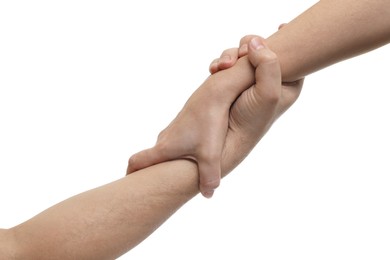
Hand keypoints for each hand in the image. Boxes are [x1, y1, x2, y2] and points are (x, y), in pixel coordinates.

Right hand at [127, 68, 232, 198]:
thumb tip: (208, 195)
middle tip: (152, 185)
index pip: (138, 161)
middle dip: (149, 171)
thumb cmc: (209, 122)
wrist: (214, 93)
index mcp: (165, 147)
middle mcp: (165, 138)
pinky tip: (191, 155)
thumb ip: (209, 177)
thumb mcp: (211, 154)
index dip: (131, 173)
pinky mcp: (184, 123)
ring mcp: (174, 129)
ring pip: (163, 148)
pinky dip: (176, 151)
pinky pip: (175, 141)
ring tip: (172, 174)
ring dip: (164, 161)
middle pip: (150, 157)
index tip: (128, 183)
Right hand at [220, 36, 303, 174]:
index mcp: (287, 83)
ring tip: (225, 66)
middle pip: (265, 48)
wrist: (224, 137)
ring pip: (244, 53)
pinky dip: (222, 62)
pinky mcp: (232, 80)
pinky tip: (217, 69)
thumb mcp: (268, 93)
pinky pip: (229, 61)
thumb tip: (256, 42)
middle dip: (251, 45)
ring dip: (233, 54)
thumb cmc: (251, 120)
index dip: (289, 40)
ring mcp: (249, 79)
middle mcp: (268, 79)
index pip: (294, 55)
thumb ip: (269, 64)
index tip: (282, 27)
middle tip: (245, 51)